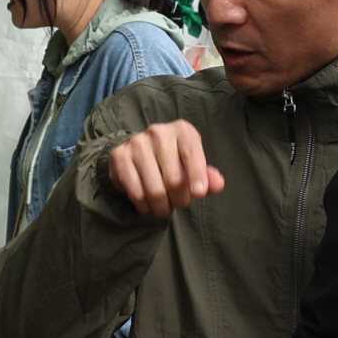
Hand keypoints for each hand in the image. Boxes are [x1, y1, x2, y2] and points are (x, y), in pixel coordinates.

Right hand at [107, 121, 224, 218]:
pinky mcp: (120, 157)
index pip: (191, 153)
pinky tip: (148, 205)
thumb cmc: (173, 160)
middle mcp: (158, 133)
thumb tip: (217, 184)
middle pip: (174, 178)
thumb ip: (207, 176)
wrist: (137, 152)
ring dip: (162, 206)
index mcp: (182, 131)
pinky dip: (145, 206)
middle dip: (180, 199)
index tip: (198, 193)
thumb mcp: (193, 164)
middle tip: (179, 203)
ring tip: (164, 206)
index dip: (197, 175)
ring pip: (155, 189)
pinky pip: (136, 192)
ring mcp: (137, 144)